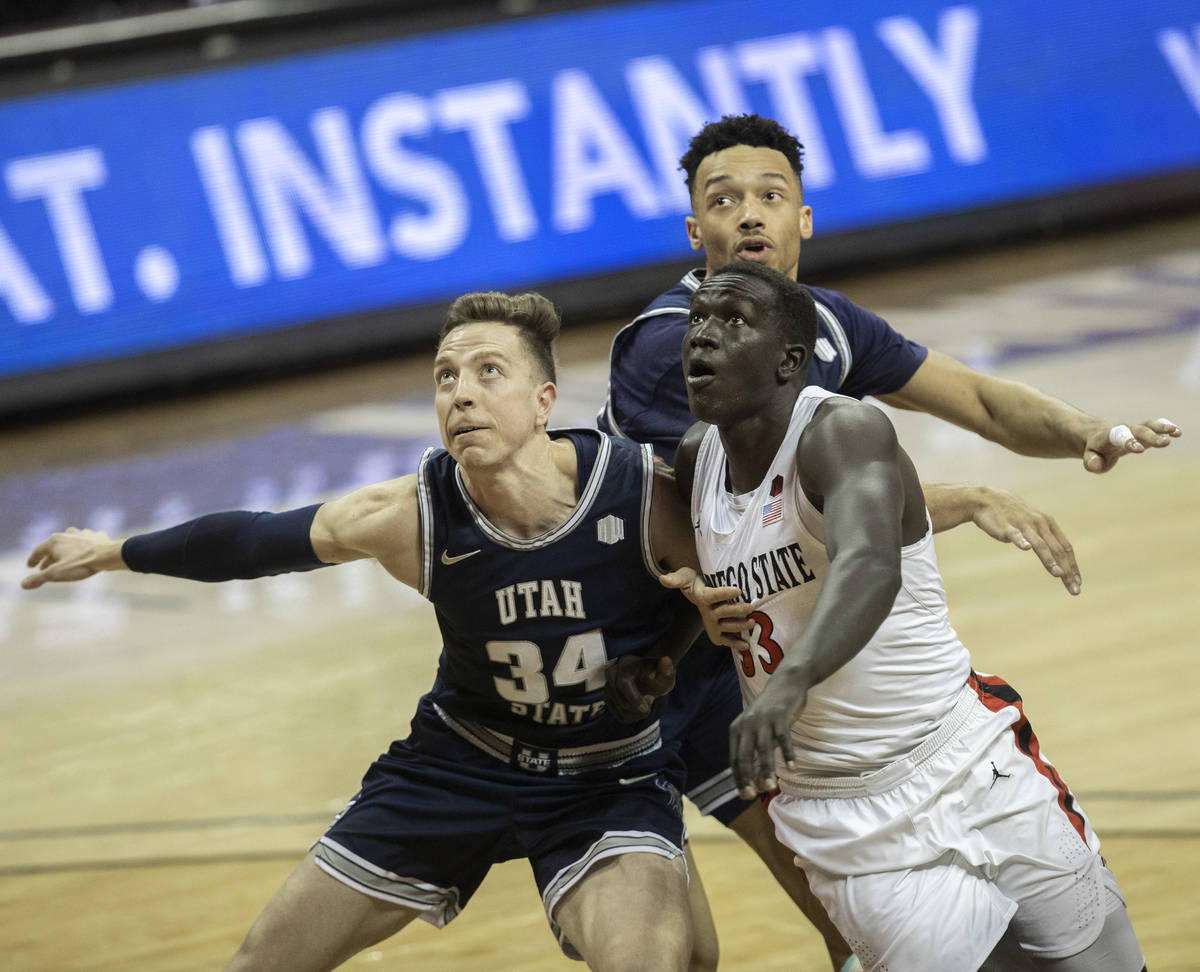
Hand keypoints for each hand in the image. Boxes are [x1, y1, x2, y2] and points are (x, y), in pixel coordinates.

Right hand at [22, 528, 124, 589]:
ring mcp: (84, 534)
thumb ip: (38, 579)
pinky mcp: (98, 536)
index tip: (30, 566)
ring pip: (71, 538)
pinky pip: (89, 539)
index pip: (39, 550)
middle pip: (54, 546)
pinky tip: (87, 547)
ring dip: (66, 547)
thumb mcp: (56, 574)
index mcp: (54, 541)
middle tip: (44, 568)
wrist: (108, 555)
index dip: (33, 559)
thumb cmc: (80, 564)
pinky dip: (85, 544)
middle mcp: (68, 534)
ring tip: (63, 553)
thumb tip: (23, 585)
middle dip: (49, 557)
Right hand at [604, 654, 675, 723]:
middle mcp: (611, 676)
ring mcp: (608, 688)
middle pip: (621, 702)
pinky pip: (621, 717)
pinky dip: (634, 717)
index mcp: (625, 666)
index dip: (634, 699)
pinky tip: (640, 707)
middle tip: (651, 700)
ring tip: (646, 701)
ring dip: (638, 713)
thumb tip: (666, 659)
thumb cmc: (657, 672)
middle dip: (639, 708)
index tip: (647, 709)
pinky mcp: (608, 700)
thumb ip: (666, 668)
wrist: (648, 675)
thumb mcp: (665, 671)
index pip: (623, 685)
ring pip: (621, 712)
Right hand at [659, 566, 751, 647]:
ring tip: (752, 622)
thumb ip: (676, 578)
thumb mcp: (684, 576)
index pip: (712, 596)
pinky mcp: (717, 631)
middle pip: (721, 613)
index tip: (738, 589)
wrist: (696, 590)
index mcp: (701, 597)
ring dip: (739, 626)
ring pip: (726, 626)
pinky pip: (725, 640)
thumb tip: (663, 579)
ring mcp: (712, 623)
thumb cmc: (693, 581)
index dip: (724, 593)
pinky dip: (735, 644)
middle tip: (750, 607)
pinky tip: (746, 645)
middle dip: (736, 611)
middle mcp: (707, 612)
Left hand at [729, 669, 806, 797]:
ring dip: (766, 769)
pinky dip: (787, 752)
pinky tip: (791, 766)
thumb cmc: (769, 712)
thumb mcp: (755, 729)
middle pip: (745, 755)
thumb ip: (754, 750)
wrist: (785, 684)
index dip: (738, 777)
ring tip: (770, 785)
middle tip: (752, 795)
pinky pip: (783, 738)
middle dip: (748, 777)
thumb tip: (755, 779)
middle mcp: (747, 725)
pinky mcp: (780, 716)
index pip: (735, 759)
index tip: (745, 794)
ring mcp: (763, 720)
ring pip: (763, 749)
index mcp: (737, 730)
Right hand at [971, 488, 1080, 594]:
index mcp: (1048, 524)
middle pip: (1057, 550)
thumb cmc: (1010, 514)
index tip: (1077, 583)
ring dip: (1050, 560)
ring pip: (1040, 544)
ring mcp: (1024, 525)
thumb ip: (1044, 537)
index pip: (1065, 548)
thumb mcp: (1032, 523)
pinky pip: (1015, 535)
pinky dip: (1021, 541)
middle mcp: (1040, 524)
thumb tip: (1056, 556)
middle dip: (1067, 570)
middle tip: (1074, 589)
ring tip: (1058, 574)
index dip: (1073, 566)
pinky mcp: (1006, 527)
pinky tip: (1026, 548)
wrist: (986, 499)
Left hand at [1083, 418, 1180, 472]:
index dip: (1128, 442)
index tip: (1139, 449)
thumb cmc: (1094, 451)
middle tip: (1165, 443)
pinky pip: (1154, 427)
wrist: (1096, 435)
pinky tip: (1178, 432)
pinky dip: (1165, 428)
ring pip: (1148, 425)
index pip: (1118, 437)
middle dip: (1151, 436)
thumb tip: (1095, 464)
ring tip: (1176, 432)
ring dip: (1162, 428)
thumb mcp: (1089, 458)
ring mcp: (1134, 430)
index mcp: (1108, 437)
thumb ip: (1090, 462)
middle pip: (1137, 430)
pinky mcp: (1142, 432)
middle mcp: (1123, 430)